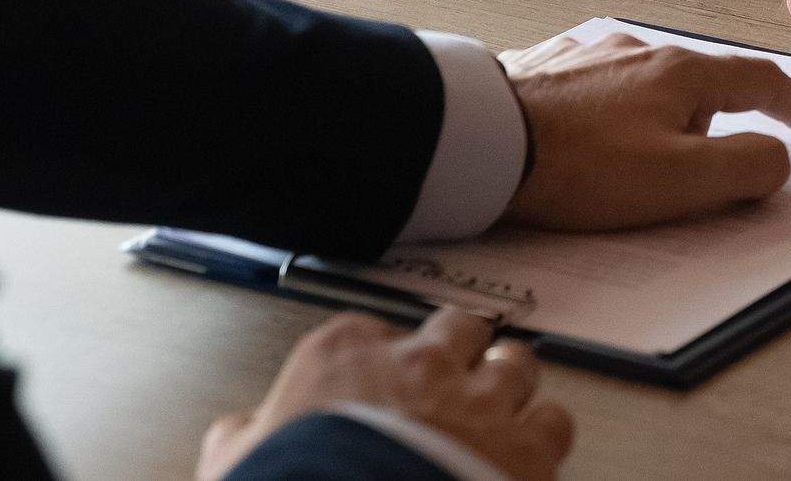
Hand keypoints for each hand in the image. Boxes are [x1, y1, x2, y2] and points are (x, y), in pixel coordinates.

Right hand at [197, 308, 571, 480]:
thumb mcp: (236, 460)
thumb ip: (243, 434)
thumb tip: (237, 434)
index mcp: (344, 353)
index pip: (371, 334)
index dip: (383, 363)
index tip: (382, 382)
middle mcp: (419, 363)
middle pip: (458, 330)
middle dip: (461, 352)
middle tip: (458, 375)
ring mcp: (477, 401)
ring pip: (516, 365)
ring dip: (510, 385)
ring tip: (503, 405)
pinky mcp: (524, 447)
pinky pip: (554, 422)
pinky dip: (546, 434)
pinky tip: (535, 451)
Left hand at [499, 31, 790, 228]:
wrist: (478, 143)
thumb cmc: (581, 166)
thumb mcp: (681, 180)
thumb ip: (746, 168)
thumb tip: (777, 158)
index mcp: (681, 73)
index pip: (761, 82)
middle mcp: (637, 50)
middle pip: (702, 79)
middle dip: (723, 113)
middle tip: (729, 150)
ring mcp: (586, 56)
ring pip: (644, 81)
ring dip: (662, 111)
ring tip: (650, 152)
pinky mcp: (540, 71)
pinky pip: (592, 87)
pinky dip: (608, 110)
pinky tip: (590, 131)